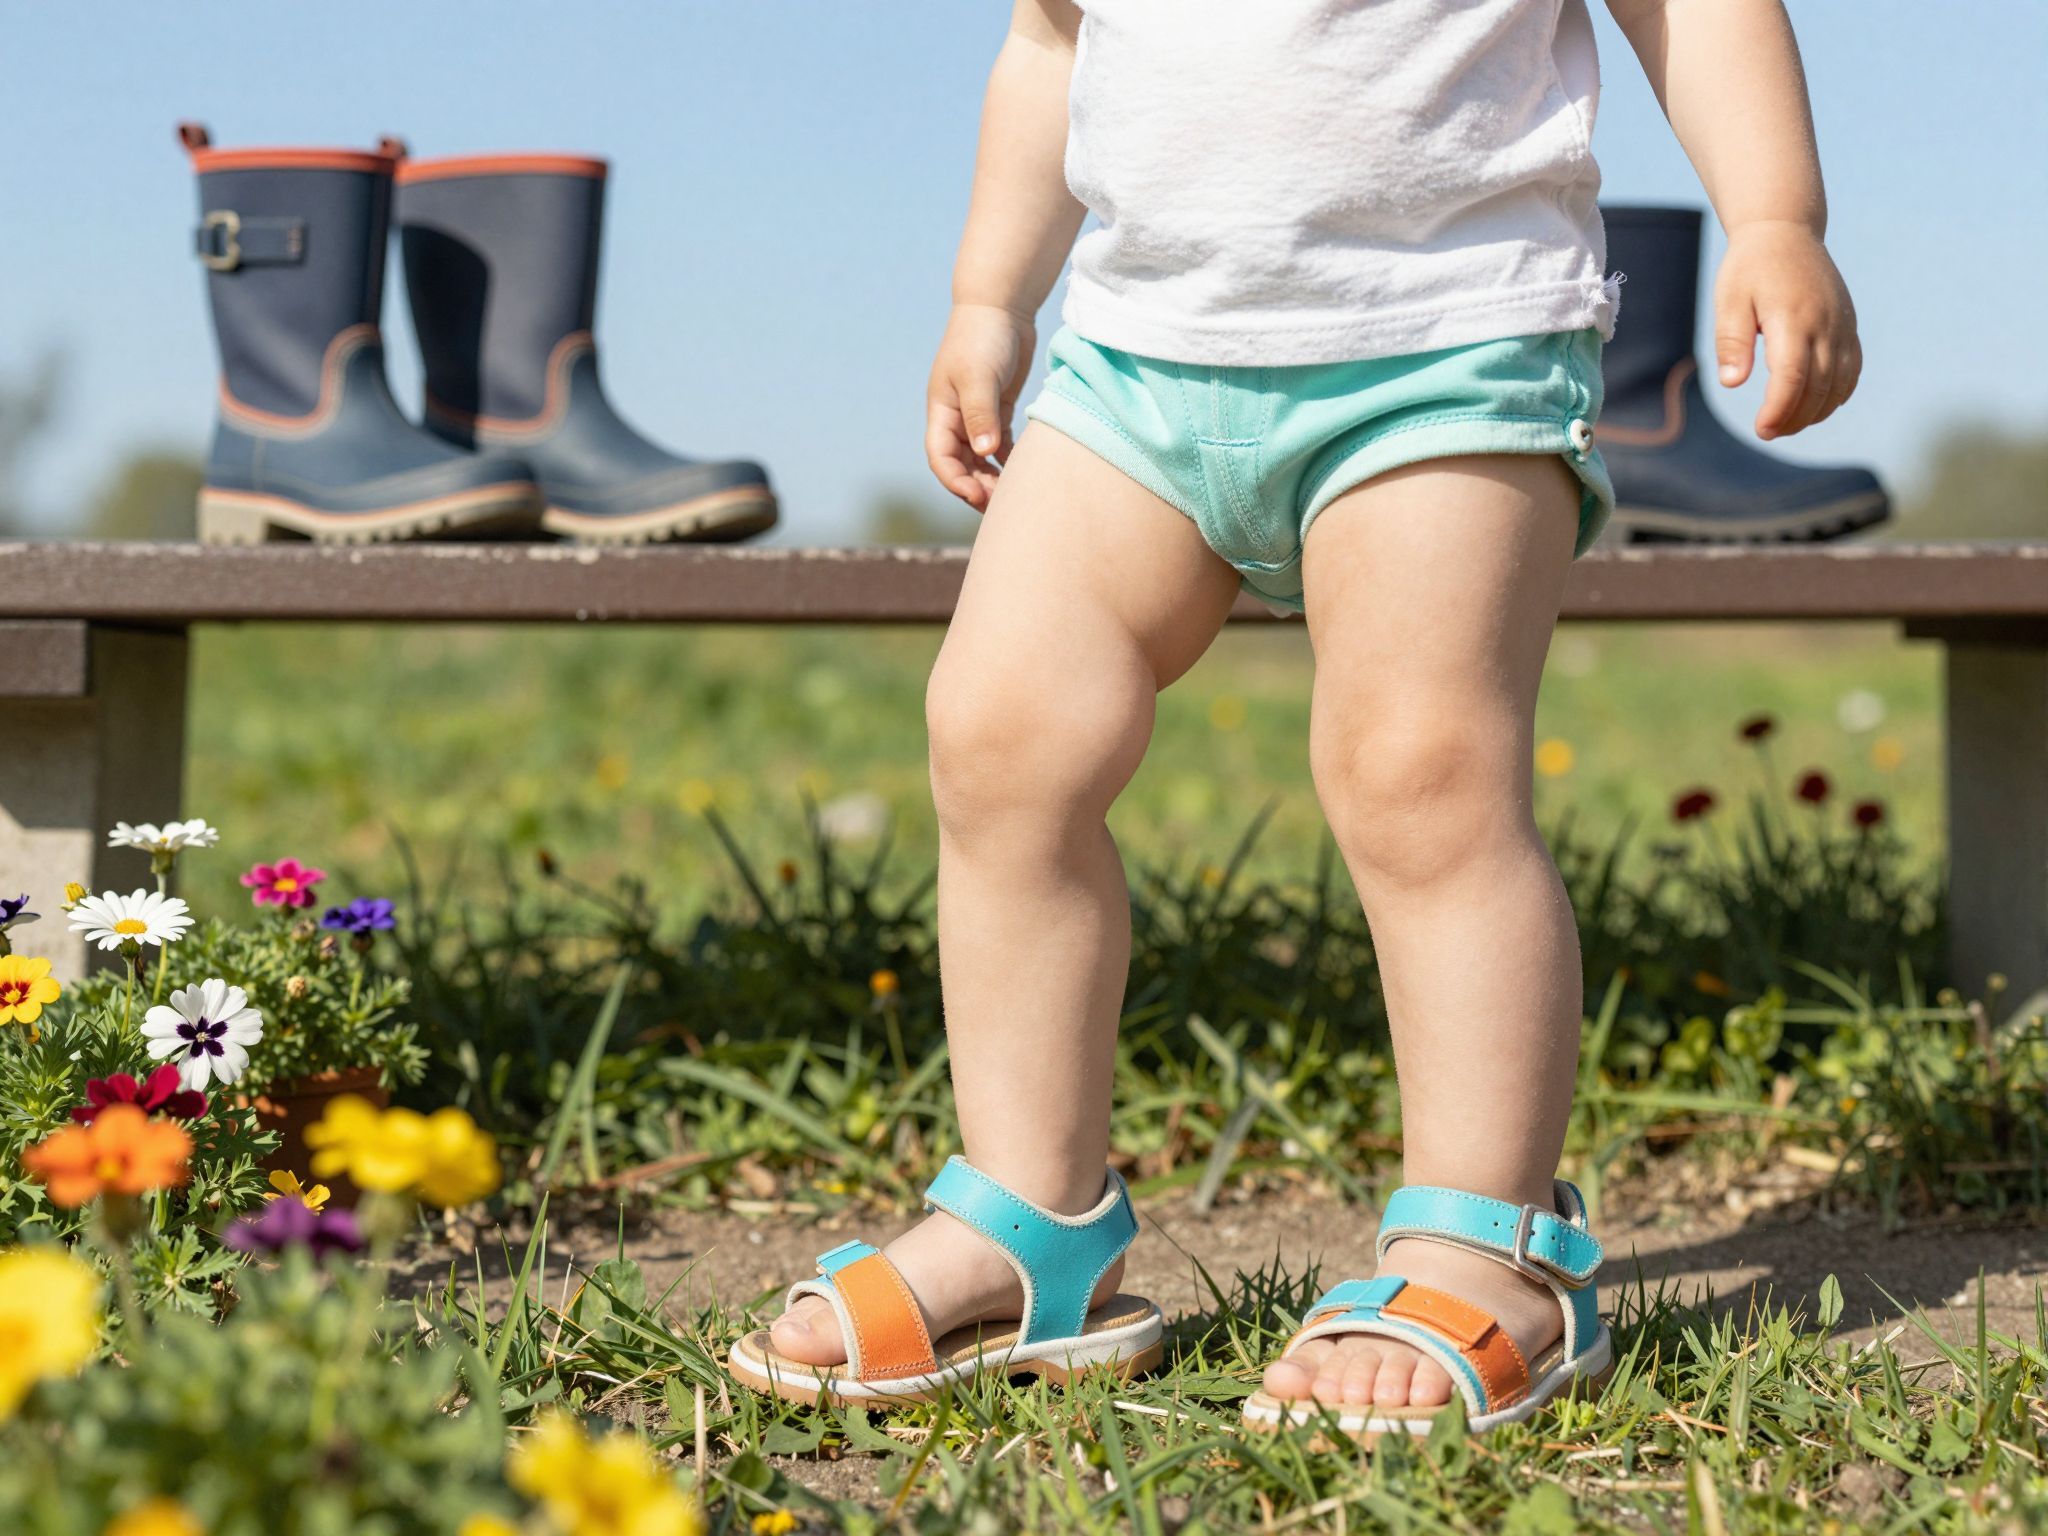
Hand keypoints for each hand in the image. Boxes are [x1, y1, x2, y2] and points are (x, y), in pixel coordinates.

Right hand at [926, 303, 1033, 508]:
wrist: (1001, 305)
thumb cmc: (983, 337)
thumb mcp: (979, 376)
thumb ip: (981, 414)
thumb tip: (984, 451)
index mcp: (942, 411)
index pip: (941, 457)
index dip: (956, 481)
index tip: (978, 496)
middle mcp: (956, 417)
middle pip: (961, 465)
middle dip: (977, 487)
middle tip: (1002, 506)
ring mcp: (977, 414)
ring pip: (981, 459)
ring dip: (993, 478)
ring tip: (1014, 496)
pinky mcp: (999, 408)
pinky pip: (1000, 445)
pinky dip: (1009, 460)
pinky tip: (1025, 473)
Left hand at [1712, 221, 1861, 439]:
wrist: (1786, 232)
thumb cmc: (1750, 268)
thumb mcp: (1729, 300)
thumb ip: (1732, 341)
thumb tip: (1732, 382)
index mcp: (1793, 319)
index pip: (1792, 378)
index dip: (1779, 410)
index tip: (1761, 429)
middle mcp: (1825, 324)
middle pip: (1819, 388)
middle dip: (1794, 418)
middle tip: (1768, 431)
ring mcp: (1842, 326)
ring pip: (1840, 384)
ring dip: (1816, 412)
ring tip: (1787, 424)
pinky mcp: (1849, 326)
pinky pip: (1852, 370)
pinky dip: (1837, 395)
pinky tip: (1814, 407)